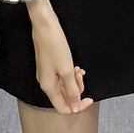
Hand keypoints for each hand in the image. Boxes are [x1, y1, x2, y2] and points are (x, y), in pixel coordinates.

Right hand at [28, 0, 92, 114]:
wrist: (45, 25)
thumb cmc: (54, 45)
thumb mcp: (66, 70)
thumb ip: (72, 90)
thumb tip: (75, 107)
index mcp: (48, 87)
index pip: (63, 108)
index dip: (77, 106)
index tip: (88, 98)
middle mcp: (46, 82)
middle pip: (64, 96)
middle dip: (76, 89)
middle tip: (81, 76)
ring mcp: (47, 72)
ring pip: (64, 85)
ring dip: (74, 80)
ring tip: (78, 69)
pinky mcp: (50, 64)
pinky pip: (62, 75)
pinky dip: (70, 72)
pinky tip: (75, 65)